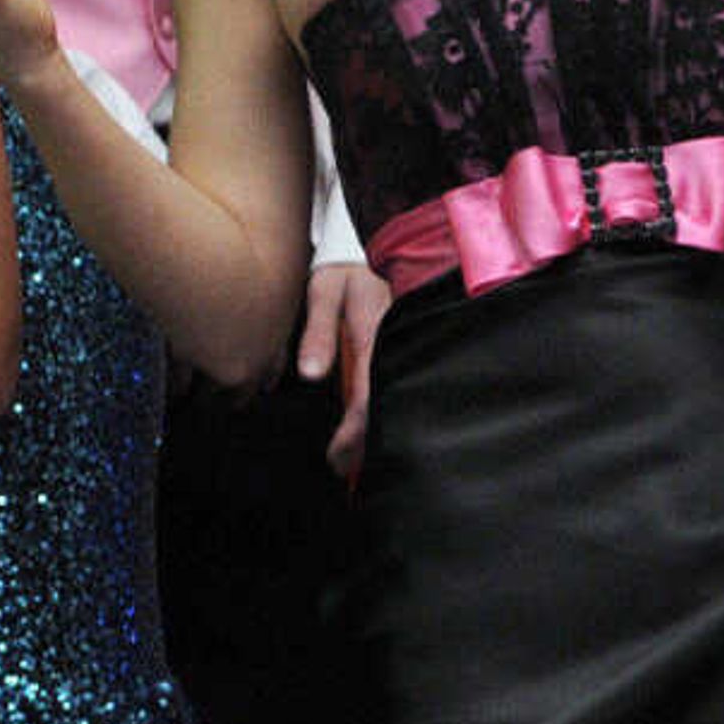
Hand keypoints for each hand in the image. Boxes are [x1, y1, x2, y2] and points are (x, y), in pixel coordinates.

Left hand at [295, 259, 388, 479]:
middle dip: (369, 448)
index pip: (367, 399)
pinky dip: (388, 417)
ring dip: (380, 437)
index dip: (353, 435)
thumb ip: (319, 331)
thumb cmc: (348, 272)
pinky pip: (402, 392)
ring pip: (402, 406)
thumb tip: (310, 373)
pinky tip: (373, 436)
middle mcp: (398, 352)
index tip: (335, 459)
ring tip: (357, 468)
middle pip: (389, 412)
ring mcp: (409, 355)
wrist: (387, 248)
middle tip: (345, 475)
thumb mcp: (326, 291)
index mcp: (375, 340)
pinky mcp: (413, 356)